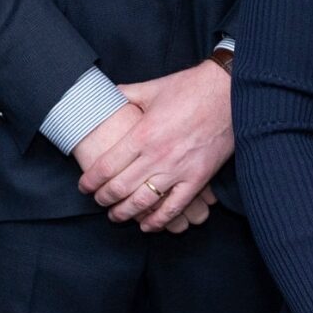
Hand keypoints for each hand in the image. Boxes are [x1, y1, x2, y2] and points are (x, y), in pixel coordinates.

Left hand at [76, 60, 233, 228]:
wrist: (229, 91)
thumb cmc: (190, 88)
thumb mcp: (152, 88)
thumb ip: (126, 94)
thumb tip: (105, 94)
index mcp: (142, 134)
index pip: (106, 166)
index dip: (91, 180)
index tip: (84, 186)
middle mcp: (157, 156)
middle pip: (120, 187)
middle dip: (104, 198)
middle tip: (98, 201)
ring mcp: (178, 169)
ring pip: (143, 202)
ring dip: (125, 213)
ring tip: (116, 215)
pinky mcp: (198, 178)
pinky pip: (174, 207)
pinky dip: (159, 221)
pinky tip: (147, 225)